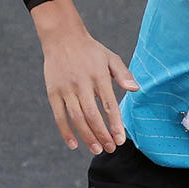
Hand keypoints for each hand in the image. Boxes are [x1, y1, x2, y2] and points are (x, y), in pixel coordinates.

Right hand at [31, 0, 138, 152]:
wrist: (62, 37)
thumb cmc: (90, 50)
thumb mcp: (111, 57)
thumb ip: (124, 74)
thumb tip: (135, 90)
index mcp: (99, 76)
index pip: (110, 106)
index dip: (115, 125)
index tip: (121, 139)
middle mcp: (82, 84)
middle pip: (93, 116)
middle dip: (103, 135)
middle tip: (111, 149)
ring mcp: (66, 89)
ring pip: (77, 119)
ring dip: (87, 137)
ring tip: (97, 149)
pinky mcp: (53, 93)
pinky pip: (59, 116)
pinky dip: (66, 132)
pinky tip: (74, 145)